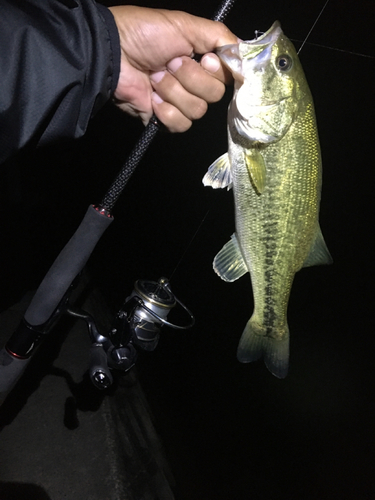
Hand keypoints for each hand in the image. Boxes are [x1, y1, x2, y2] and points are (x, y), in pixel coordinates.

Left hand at [108, 6, 237, 131]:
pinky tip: (151, 97)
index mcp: (203, 61)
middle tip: (169, 63)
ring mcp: (179, 103)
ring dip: (173, 91)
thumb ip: (222, 37)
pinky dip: (164, 110)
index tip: (202, 58)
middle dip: (190, 78)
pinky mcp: (164, 119)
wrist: (112, 54)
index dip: (216, 71)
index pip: (228, 77)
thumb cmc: (145, 33)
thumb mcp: (188, 25)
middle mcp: (195, 83)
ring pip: (197, 111)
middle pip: (215, 95)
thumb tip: (247, 57)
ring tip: (155, 77)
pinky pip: (180, 124)